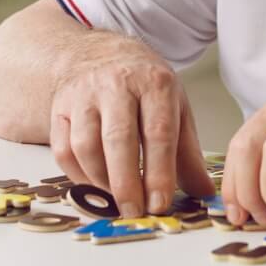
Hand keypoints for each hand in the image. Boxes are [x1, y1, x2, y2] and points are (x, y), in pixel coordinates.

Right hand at [49, 32, 214, 216]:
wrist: (103, 54)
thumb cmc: (145, 86)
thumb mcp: (176, 108)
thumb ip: (188, 154)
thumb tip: (205, 193)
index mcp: (154, 83)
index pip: (157, 132)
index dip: (158, 172)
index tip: (159, 203)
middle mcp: (117, 85)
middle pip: (118, 139)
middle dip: (126, 182)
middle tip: (134, 211)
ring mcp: (84, 95)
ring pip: (85, 145)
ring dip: (100, 180)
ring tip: (117, 198)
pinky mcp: (60, 107)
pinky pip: (62, 149)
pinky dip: (77, 175)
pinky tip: (95, 183)